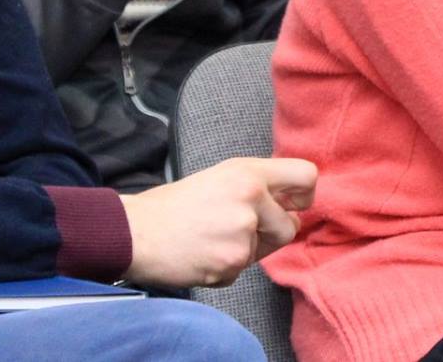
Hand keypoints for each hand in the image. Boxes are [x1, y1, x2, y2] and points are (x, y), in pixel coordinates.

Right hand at [121, 156, 316, 288]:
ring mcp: (242, 234)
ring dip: (245, 250)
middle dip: (270, 232)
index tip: (292, 204)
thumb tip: (292, 204)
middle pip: (290, 226)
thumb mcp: (220, 177)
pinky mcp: (231, 264)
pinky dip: (225, 267)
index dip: (304, 196)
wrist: (136, 232)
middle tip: (236, 227)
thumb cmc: (174, 204)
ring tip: (212, 237)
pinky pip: (242, 270)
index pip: (307, 177)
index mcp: (248, 173)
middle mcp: (251, 199)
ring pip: (264, 250)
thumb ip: (256, 185)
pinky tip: (202, 254)